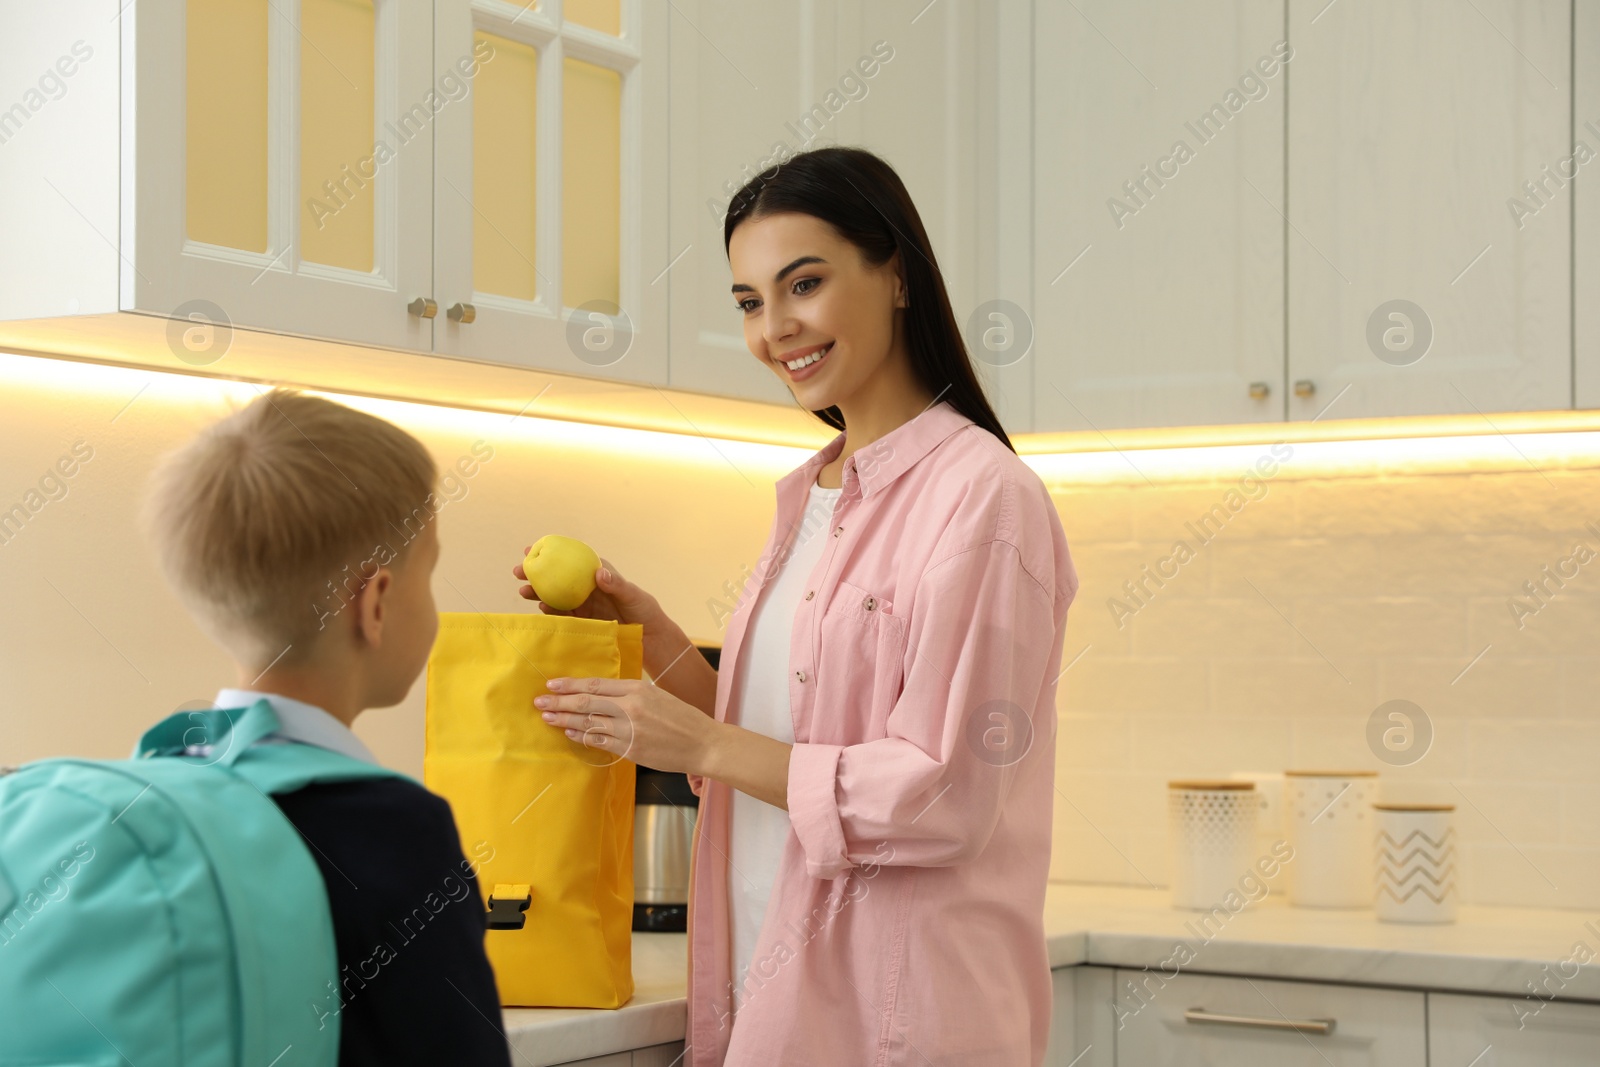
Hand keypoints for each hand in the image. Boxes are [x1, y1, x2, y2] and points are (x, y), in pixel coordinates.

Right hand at [513, 548, 660, 625]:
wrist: (649, 638)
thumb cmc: (645, 611)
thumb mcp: (633, 595)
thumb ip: (616, 585)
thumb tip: (598, 573)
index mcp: (598, 574)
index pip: (571, 559)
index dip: (551, 552)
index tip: (532, 549)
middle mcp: (587, 587)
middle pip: (558, 577)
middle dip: (537, 573)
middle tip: (518, 571)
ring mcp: (583, 604)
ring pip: (556, 596)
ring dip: (538, 593)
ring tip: (524, 592)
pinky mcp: (582, 621)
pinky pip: (562, 615)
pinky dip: (550, 612)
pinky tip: (541, 609)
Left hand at [535, 677, 717, 774]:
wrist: (703, 742)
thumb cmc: (682, 718)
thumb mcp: (656, 696)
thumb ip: (630, 694)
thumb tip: (602, 695)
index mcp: (637, 688)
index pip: (595, 684)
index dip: (570, 685)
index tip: (551, 684)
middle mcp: (630, 706)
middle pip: (586, 702)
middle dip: (559, 702)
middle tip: (539, 702)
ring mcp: (629, 729)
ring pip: (589, 723)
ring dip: (565, 721)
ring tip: (548, 718)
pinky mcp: (631, 748)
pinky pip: (600, 741)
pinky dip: (582, 737)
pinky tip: (570, 734)